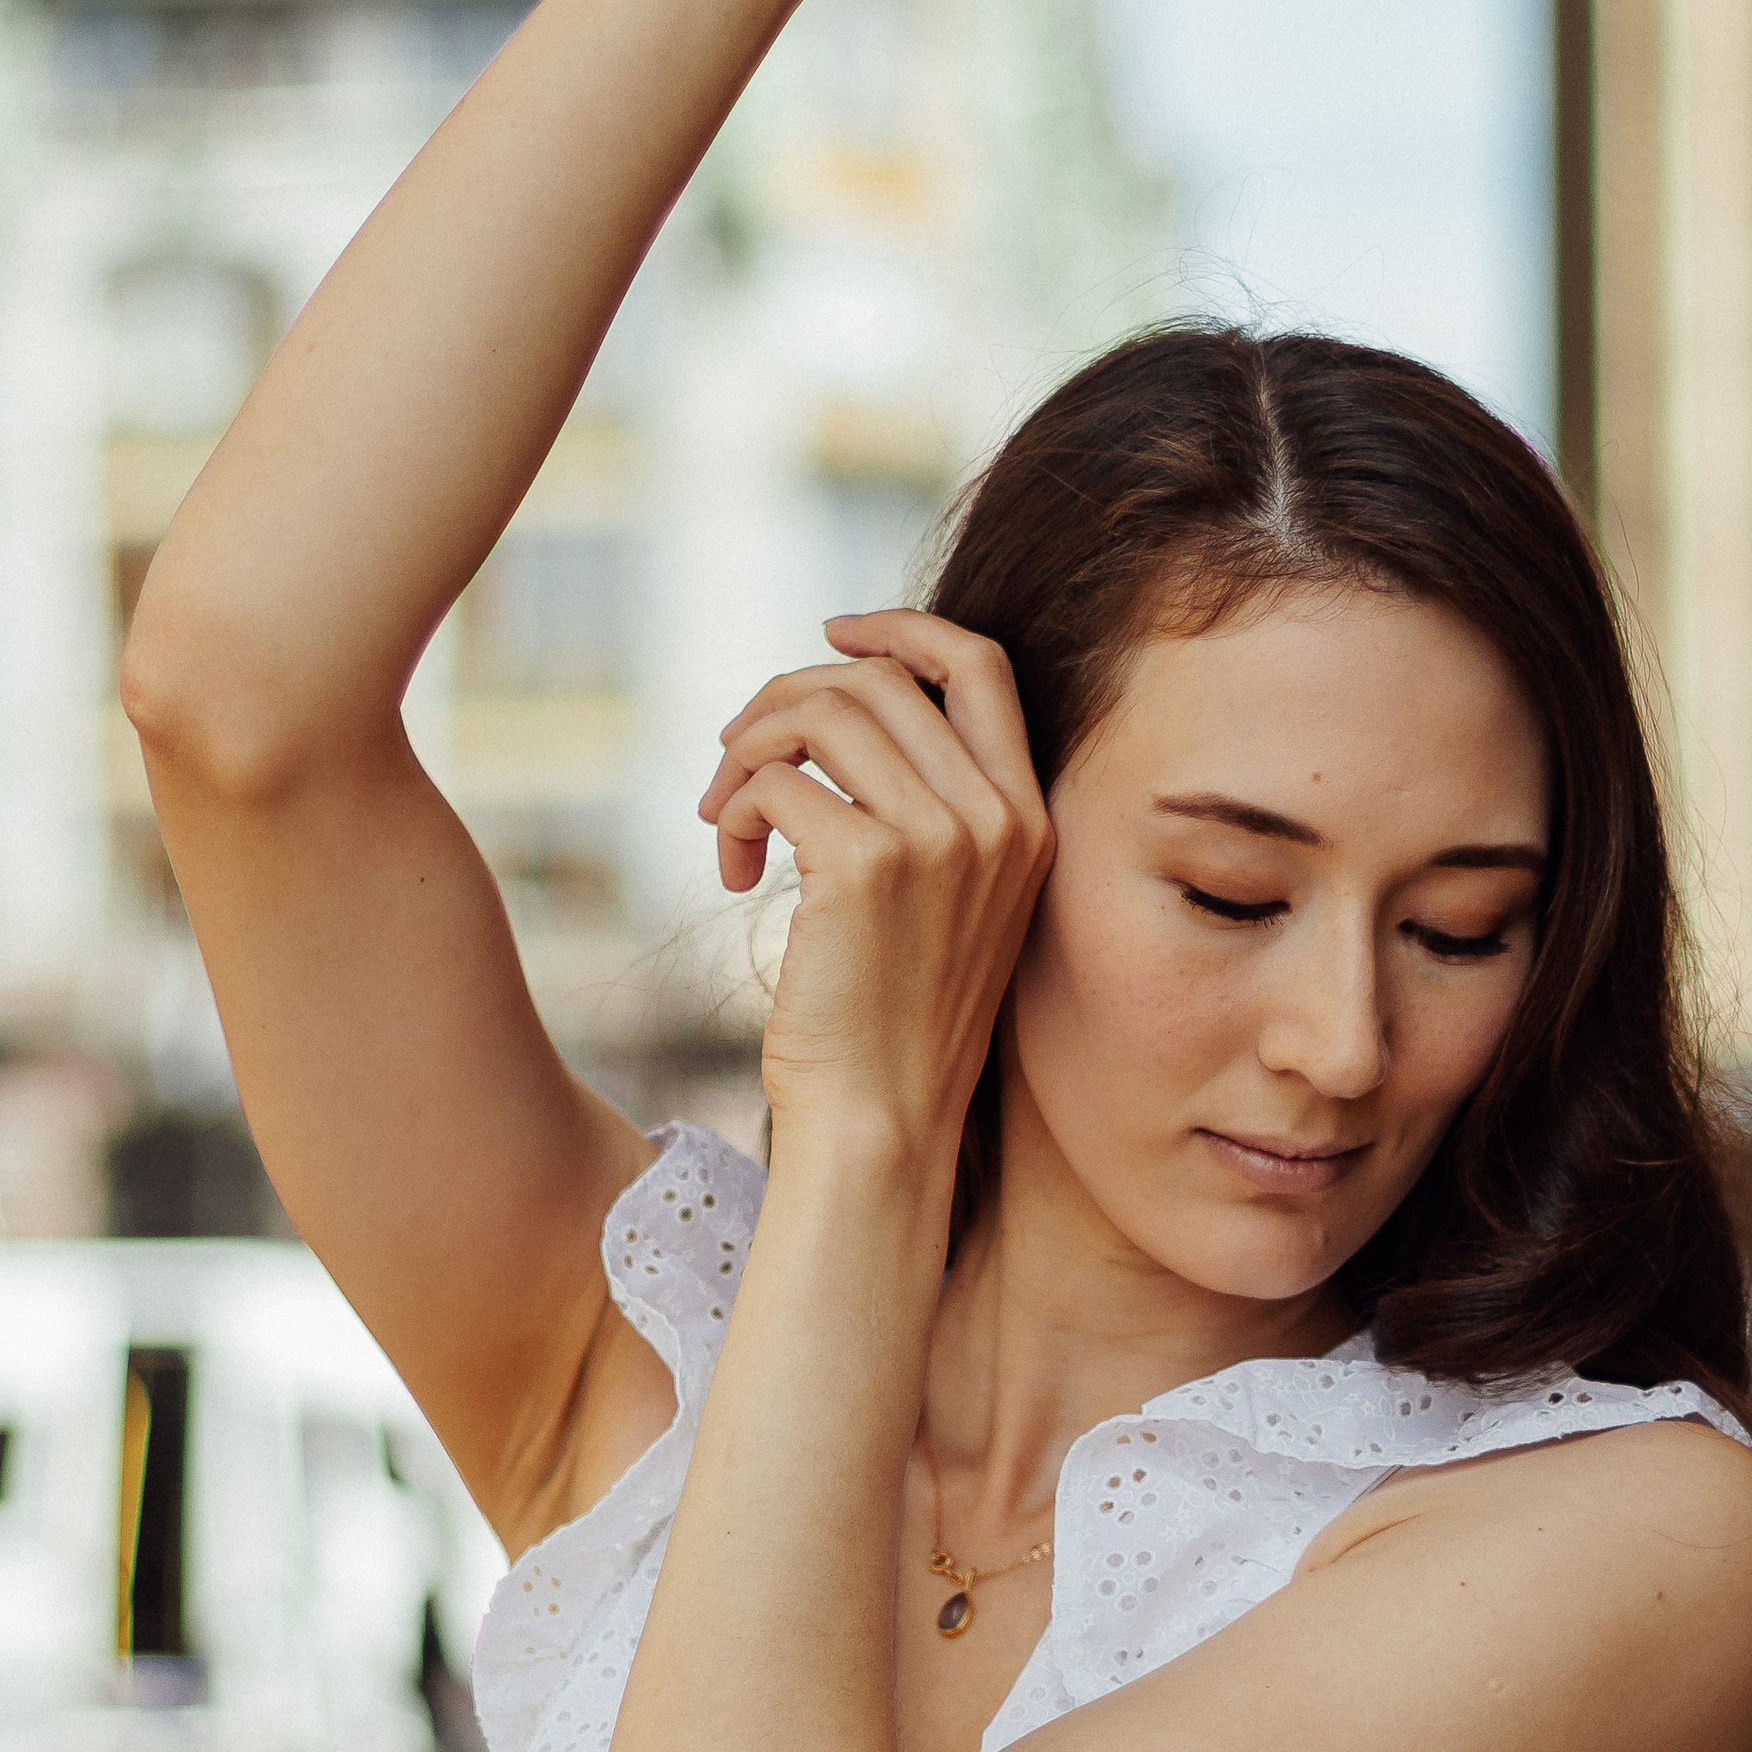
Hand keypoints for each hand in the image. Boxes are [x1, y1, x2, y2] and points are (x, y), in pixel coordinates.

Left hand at [698, 609, 1053, 1150]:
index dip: (902, 628)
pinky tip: (730, 870)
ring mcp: (940, 839)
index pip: (980, 665)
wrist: (880, 1123)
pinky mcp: (866, 866)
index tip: (834, 634)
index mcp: (1028, 818)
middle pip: (875, 680)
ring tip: (723, 815)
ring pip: (818, 714)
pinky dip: (731, 811)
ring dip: (747, 751)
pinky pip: (772, 784)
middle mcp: (998, 818)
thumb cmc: (893, 1020)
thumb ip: (922, 803)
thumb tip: (838, 708)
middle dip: (784, 701)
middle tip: (734, 757)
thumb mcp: (940, 898)